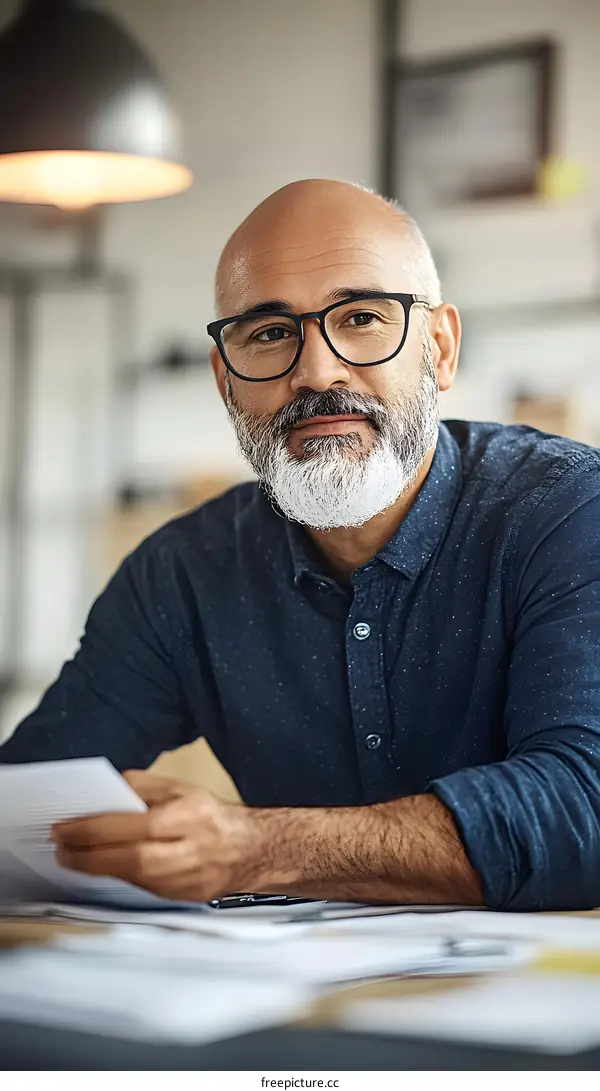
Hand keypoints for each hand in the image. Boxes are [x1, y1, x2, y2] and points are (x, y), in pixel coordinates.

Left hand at [50, 770, 257, 901]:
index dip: (94, 828)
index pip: (134, 825)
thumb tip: (107, 792)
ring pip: (134, 877)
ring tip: (73, 857)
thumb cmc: (212, 817)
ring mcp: (188, 880)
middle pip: (131, 858)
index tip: (66, 827)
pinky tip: (104, 866)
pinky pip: (143, 888)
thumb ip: (143, 786)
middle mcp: (191, 851)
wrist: (250, 851)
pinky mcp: (183, 898)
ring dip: (97, 867)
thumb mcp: (181, 788)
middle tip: (61, 846)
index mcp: (191, 817)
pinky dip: (120, 876)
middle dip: (87, 854)